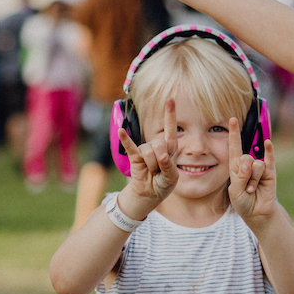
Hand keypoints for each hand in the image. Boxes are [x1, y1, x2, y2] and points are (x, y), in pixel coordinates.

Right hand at [117, 98, 178, 216]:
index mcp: (170, 148)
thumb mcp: (172, 178)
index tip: (170, 99)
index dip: (170, 114)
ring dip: (151, 165)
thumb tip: (162, 157)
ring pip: (149, 152)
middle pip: (159, 144)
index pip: (170, 129)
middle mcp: (157, 146)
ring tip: (151, 172)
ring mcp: (145, 150)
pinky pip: (130, 147)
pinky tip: (121, 131)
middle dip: (160, 159)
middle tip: (159, 171)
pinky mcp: (134, 156)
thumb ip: (169, 167)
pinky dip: (125, 139)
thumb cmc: (163, 184)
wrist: (149, 194)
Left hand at [227, 120, 276, 222]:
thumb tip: (250, 161)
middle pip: (245, 158)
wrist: (257, 213)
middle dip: (245, 173)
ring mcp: (259, 167)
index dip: (233, 133)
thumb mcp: (235, 191)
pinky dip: (269, 150)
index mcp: (235, 167)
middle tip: (246, 187)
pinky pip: (269, 158)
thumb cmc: (243, 202)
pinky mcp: (270, 171)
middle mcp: (247, 164)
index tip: (232, 119)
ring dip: (254, 180)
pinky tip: (268, 143)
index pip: (234, 147)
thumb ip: (240, 176)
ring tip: (252, 189)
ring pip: (256, 165)